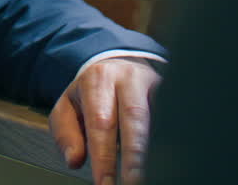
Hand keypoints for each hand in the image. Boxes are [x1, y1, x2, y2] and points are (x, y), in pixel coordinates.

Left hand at [48, 57, 160, 184]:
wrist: (118, 64)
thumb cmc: (92, 92)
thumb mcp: (67, 106)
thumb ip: (65, 133)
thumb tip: (74, 159)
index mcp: (99, 79)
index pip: (101, 122)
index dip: (104, 157)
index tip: (104, 183)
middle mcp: (130, 78)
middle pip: (135, 119)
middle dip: (135, 157)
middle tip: (133, 184)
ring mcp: (155, 84)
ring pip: (159, 119)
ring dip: (154, 151)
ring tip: (148, 176)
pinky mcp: (172, 92)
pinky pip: (172, 119)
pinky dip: (168, 143)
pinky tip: (162, 162)